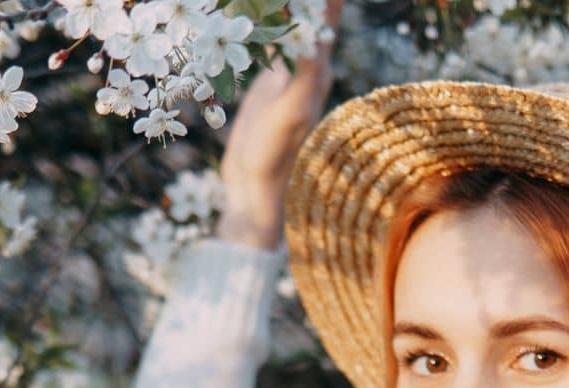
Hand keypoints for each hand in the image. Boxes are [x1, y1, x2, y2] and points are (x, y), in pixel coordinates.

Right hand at [216, 0, 343, 248]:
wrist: (254, 188)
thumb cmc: (275, 156)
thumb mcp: (290, 112)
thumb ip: (303, 71)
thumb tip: (316, 33)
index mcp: (318, 69)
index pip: (324, 15)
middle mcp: (306, 65)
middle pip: (306, 13)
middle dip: (299, 0)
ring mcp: (284, 71)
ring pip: (283, 20)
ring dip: (277, 5)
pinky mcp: (264, 79)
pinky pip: (264, 36)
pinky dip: (258, 17)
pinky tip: (245, 7)